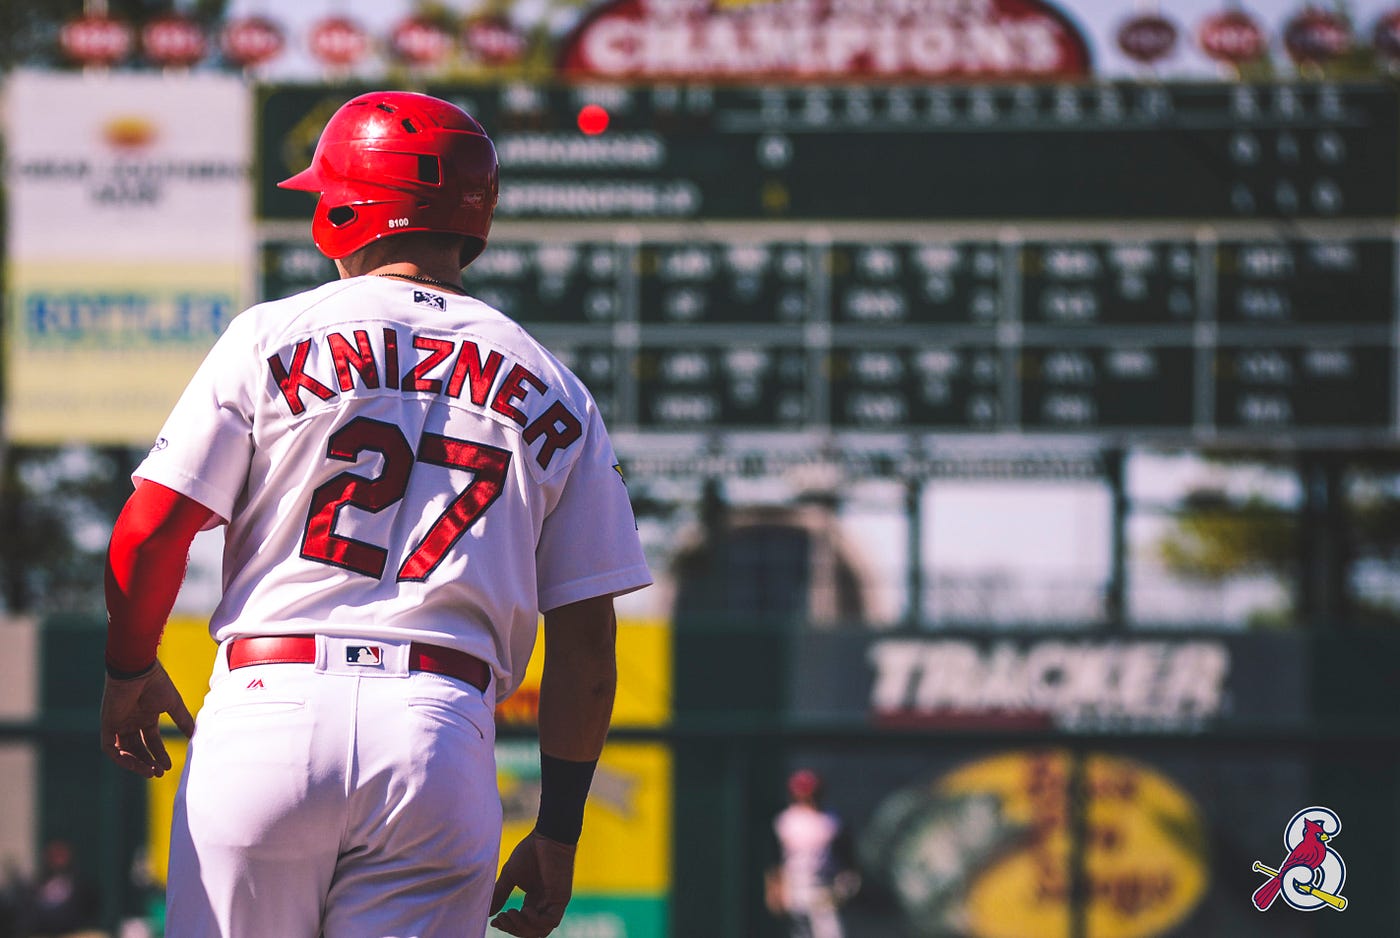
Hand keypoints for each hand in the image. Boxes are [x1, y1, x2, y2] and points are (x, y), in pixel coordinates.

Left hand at [99, 661, 194, 777]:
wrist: (138, 671)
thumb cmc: (157, 683)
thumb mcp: (173, 705)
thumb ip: (183, 721)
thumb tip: (195, 735)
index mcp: (146, 717)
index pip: (152, 741)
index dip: (160, 754)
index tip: (169, 766)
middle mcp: (131, 722)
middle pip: (138, 749)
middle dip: (148, 762)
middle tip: (158, 773)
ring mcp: (119, 724)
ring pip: (124, 752)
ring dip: (136, 763)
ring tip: (150, 772)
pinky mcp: (108, 724)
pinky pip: (109, 747)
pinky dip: (120, 758)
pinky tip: (134, 763)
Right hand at [488, 829, 576, 936]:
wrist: (547, 835)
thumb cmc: (531, 851)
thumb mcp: (510, 875)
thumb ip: (501, 894)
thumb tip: (487, 913)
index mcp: (534, 900)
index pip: (522, 924)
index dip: (509, 927)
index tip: (495, 921)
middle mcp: (544, 904)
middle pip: (530, 931)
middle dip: (514, 929)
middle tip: (501, 917)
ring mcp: (553, 902)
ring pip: (541, 930)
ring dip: (523, 928)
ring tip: (510, 913)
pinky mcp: (561, 898)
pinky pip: (551, 921)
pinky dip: (537, 922)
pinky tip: (526, 911)